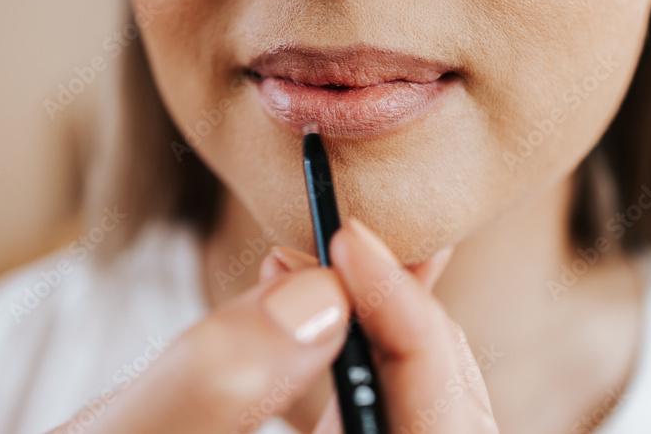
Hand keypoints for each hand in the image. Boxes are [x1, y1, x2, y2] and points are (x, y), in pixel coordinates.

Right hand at [46, 218, 496, 432]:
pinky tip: (297, 300)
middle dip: (398, 312)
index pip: (438, 425)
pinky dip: (344, 347)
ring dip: (374, 322)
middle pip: (441, 409)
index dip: (408, 321)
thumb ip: (209, 384)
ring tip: (320, 257)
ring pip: (406, 402)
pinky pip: (362, 405)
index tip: (350, 240)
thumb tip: (318, 297)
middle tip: (347, 237)